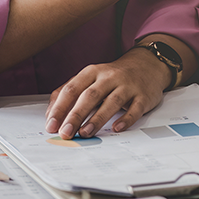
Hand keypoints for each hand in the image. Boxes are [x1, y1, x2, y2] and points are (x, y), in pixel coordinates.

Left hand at [44, 47, 170, 138]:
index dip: (60, 108)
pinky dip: (126, 119)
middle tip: (65, 132)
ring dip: (97, 119)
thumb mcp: (90, 78)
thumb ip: (70, 94)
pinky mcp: (143, 96)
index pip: (72, 89)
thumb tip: (52, 115)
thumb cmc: (113, 77)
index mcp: (92, 72)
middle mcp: (109, 77)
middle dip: (75, 115)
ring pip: (111, 102)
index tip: (52, 125)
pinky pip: (135, 109)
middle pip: (90, 96)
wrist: (146, 65)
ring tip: (85, 133)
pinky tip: (117, 128)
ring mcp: (127, 86)